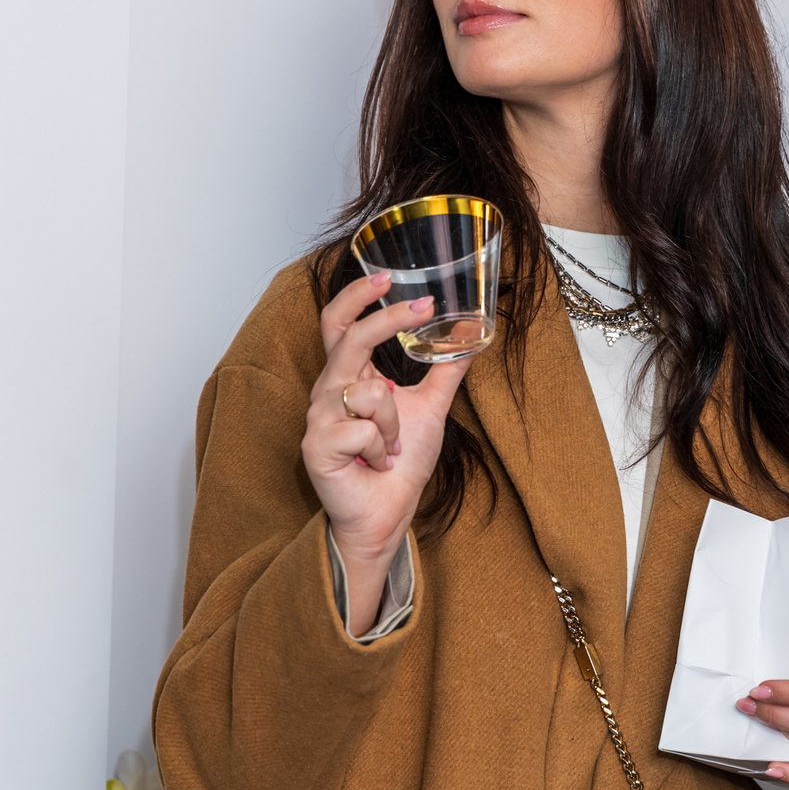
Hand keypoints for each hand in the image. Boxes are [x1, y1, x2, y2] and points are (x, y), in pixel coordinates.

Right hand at [302, 273, 472, 633]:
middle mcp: (328, 391)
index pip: (340, 324)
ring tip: (389, 448)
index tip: (389, 276)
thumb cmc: (400, 463)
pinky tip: (374, 464)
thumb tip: (472, 334)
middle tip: (420, 307)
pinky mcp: (316, 446)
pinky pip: (362, 428)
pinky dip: (380, 447)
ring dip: (394, 424)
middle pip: (349, 339)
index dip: (358, 297)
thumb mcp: (430, 407)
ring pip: (369, 392)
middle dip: (385, 320)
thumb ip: (445, 370)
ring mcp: (318, 418)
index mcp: (349, 376)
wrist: (388, 512)